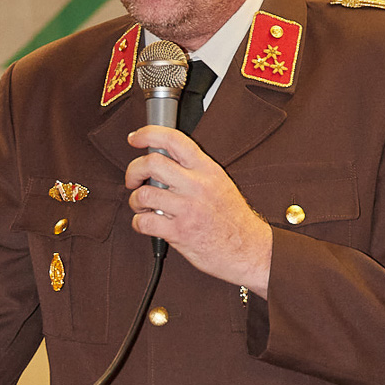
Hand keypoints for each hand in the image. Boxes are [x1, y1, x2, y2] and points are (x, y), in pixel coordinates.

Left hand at [125, 126, 271, 295]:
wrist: (250, 250)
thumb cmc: (234, 219)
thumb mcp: (219, 182)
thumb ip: (194, 169)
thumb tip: (163, 159)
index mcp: (207, 169)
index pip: (174, 140)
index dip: (148, 134)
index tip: (135, 138)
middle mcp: (197, 186)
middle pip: (151, 164)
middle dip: (133, 171)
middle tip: (133, 179)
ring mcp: (188, 209)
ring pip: (143, 194)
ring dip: (135, 200)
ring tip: (142, 205)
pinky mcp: (180, 232)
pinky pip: (144, 222)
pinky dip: (138, 222)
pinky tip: (147, 222)